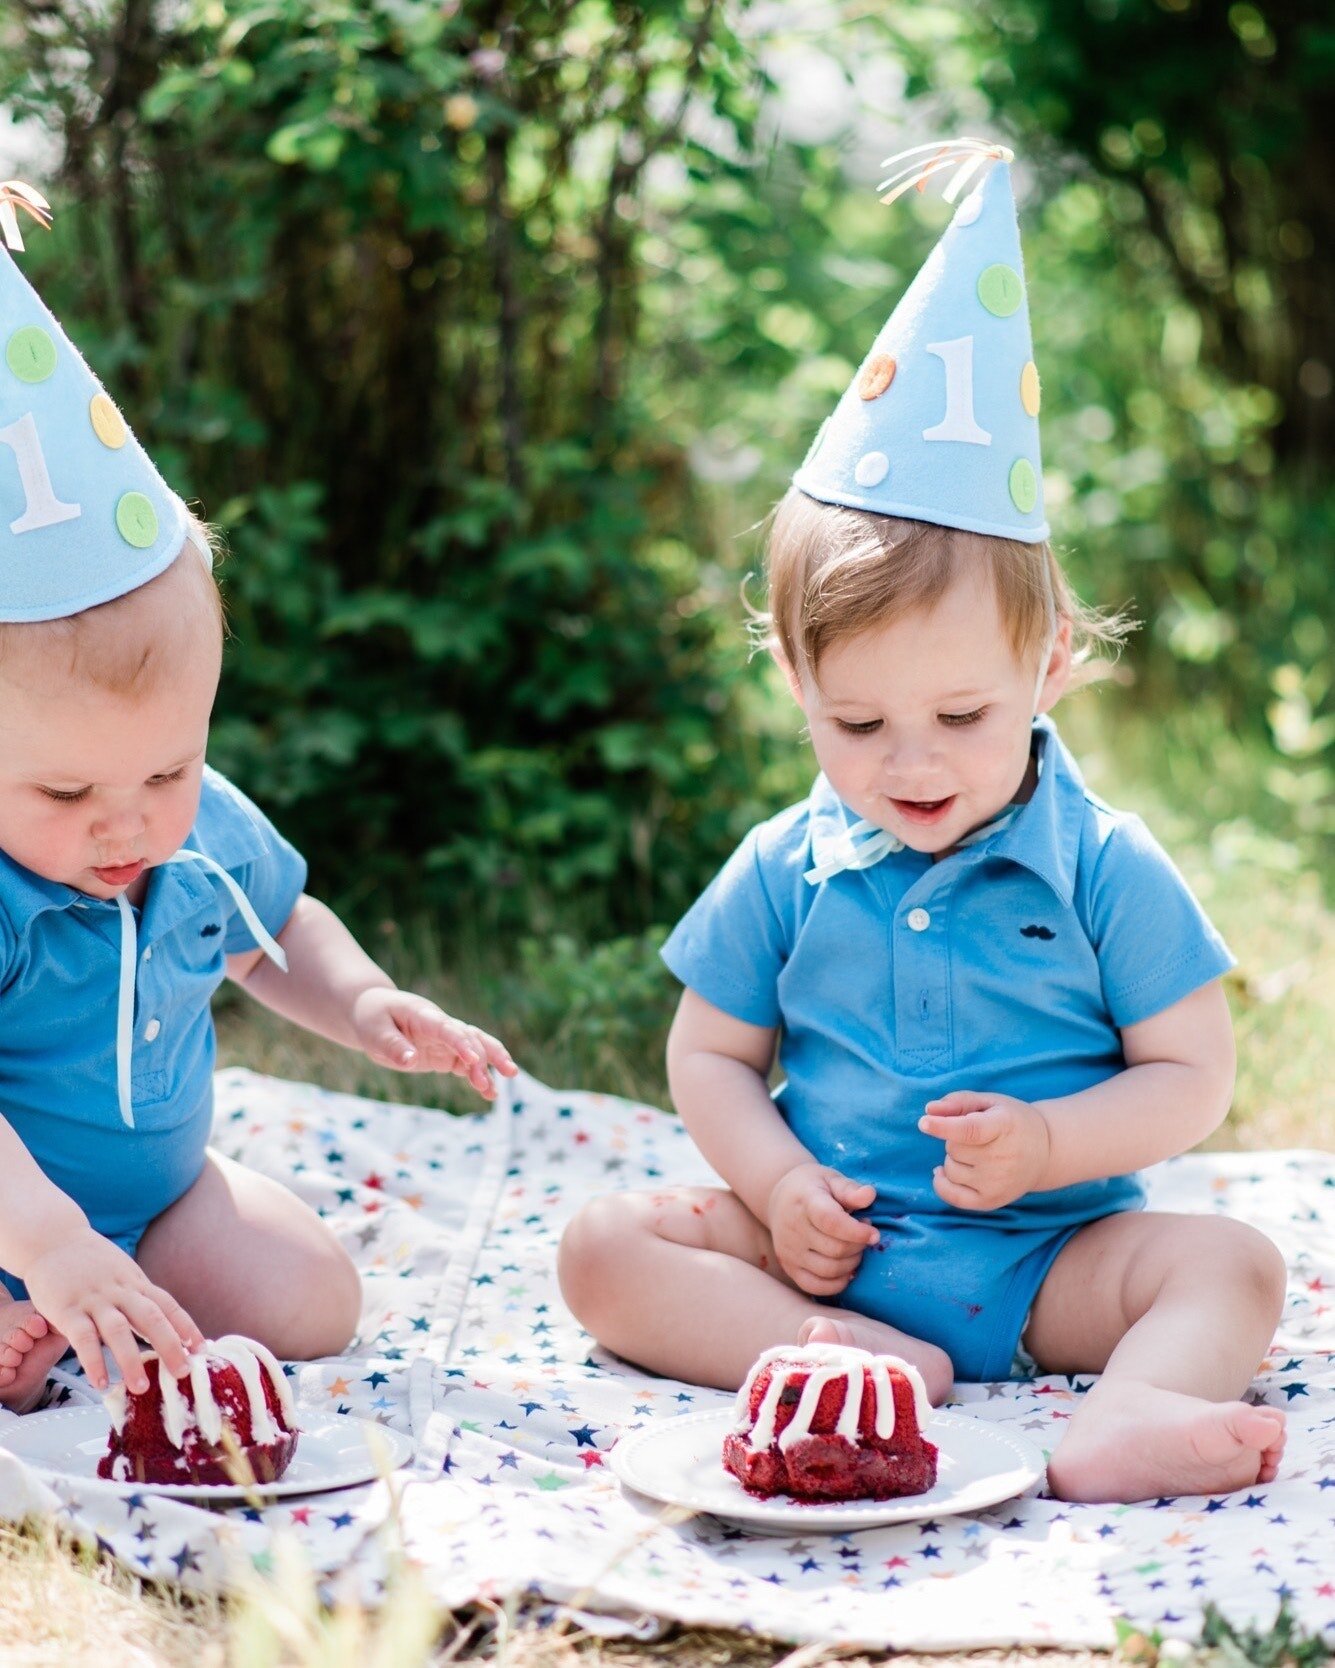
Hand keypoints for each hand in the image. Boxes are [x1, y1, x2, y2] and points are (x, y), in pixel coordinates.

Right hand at [22, 1230, 203, 1393]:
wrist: (52, 1238)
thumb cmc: (89, 1262)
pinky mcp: (67, 1309)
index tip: (201, 1348)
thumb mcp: (120, 1273)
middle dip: (169, 1345)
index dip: (186, 1326)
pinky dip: (93, 1361)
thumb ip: (136, 1297)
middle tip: (182, 1373)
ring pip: (118, 1330)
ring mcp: (93, 1299)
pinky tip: (101, 1383)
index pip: (168, 1305)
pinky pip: (82, 1337)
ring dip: (131, 1360)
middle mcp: (120, 1290)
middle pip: (151, 1317)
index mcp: (135, 1282)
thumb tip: (161, 1326)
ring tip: (141, 1388)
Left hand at [352, 987, 517, 1099]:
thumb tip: (410, 1060)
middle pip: (472, 1036)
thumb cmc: (373, 1018)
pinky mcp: (445, 1053)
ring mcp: (446, 1040)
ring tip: (506, 1082)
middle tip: (507, 1072)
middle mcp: (441, 1025)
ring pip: (477, 1047)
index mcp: (423, 1015)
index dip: (462, 1043)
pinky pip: (467, 1064)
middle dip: (490, 1054)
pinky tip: (490, 1093)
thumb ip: (393, 1046)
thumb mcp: (374, 1032)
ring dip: (493, 1062)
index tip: (474, 1061)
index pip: (447, 1028)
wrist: (375, 1013)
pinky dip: (479, 1076)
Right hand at [766, 1163, 878, 1295]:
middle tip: (865, 1235)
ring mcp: (789, 1250)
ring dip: (851, 1264)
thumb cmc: (812, 1187)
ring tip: (855, 1249)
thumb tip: (870, 1195)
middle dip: (859, 1246)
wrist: (779, 1197)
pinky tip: (846, 1270)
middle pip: (835, 1250)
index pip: (831, 1222)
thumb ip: (850, 1189)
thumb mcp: (831, 1179)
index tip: (874, 1234)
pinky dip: (836, 1284)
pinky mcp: (788, 1267)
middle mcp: (793, 1228)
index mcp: (805, 1201)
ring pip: (829, 1270)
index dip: (857, 1232)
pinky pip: (815, 1286)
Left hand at [918, 1091, 1051, 1210]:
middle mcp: (1003, 1158)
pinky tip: (945, 1171)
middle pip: (953, 1148)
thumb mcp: (990, 1102)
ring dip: (954, 1159)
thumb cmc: (1012, 1121)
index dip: (945, 1127)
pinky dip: (942, 1182)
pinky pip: (951, 1195)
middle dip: (956, 1139)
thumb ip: (958, 1101)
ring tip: (976, 1153)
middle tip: (977, 1138)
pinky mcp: (991, 1201)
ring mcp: (997, 1183)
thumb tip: (929, 1110)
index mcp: (1004, 1126)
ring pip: (950, 1169)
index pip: (971, 1130)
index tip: (924, 1123)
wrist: (1046, 1151)